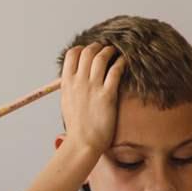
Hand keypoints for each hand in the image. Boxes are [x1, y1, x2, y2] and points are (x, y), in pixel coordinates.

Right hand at [58, 43, 124, 157]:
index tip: (90, 52)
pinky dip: (121, 62)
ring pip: (101, 57)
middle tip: (106, 50)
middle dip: (98, 47)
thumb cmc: (77, 126)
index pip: (72, 54)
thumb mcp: (67, 102)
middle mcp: (78, 82)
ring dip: (110, 51)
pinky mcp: (107, 95)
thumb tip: (75, 77)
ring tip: (116, 54)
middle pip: (88, 51)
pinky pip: (115, 70)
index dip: (82, 49)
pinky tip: (124, 63)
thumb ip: (71, 87)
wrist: (83, 143)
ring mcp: (92, 87)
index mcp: (67, 83)